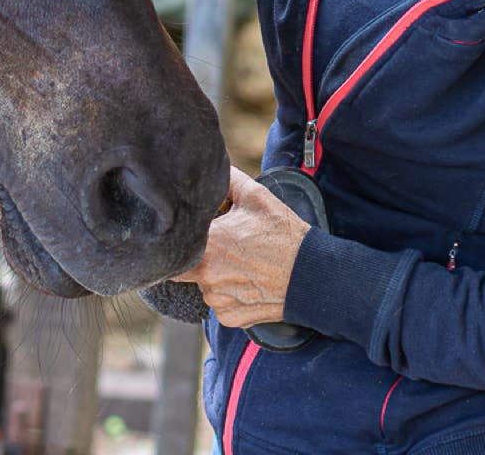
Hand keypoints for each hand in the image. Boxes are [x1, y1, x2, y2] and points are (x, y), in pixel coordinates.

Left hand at [171, 166, 309, 327]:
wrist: (311, 276)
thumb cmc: (284, 235)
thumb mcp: (256, 197)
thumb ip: (227, 179)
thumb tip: (210, 168)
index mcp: (208, 244)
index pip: (173, 243)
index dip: (179, 237)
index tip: (192, 233)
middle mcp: (207, 276)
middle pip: (183, 266)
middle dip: (196, 256)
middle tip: (221, 246)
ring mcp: (218, 299)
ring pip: (203, 284)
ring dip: (214, 275)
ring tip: (240, 263)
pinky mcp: (230, 317)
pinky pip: (218, 304)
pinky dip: (227, 294)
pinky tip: (246, 281)